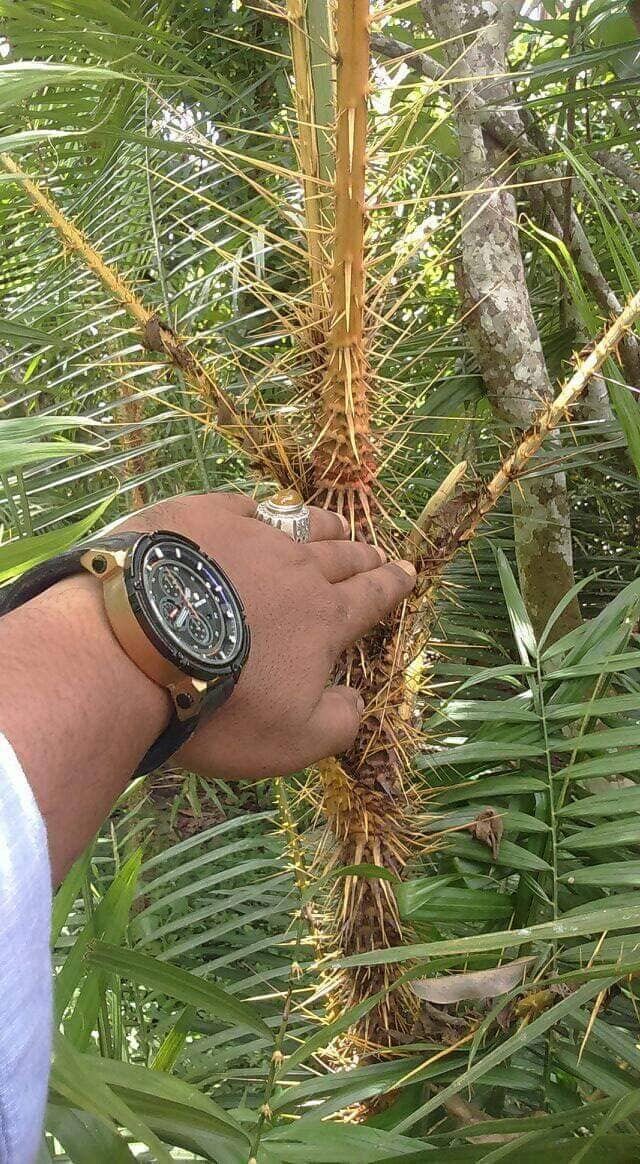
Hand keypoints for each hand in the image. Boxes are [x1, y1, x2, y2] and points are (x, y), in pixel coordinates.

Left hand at [121, 492, 416, 779]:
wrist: (135, 650)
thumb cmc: (218, 708)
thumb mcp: (289, 742)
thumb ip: (337, 724)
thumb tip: (357, 701)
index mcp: (324, 618)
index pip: (371, 596)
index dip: (393, 585)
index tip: (408, 572)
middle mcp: (296, 568)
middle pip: (341, 555)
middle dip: (363, 555)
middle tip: (375, 553)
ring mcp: (249, 535)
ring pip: (299, 522)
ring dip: (324, 525)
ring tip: (337, 523)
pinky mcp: (200, 515)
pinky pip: (242, 503)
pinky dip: (258, 508)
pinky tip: (256, 509)